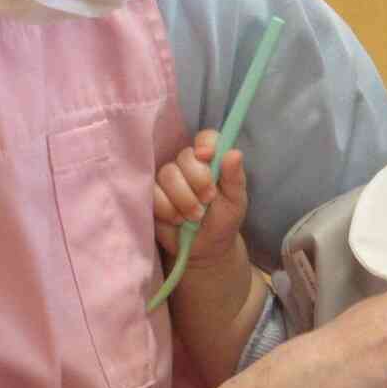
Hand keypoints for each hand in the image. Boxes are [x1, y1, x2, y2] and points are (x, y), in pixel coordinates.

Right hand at [152, 130, 247, 270]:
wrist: (205, 249)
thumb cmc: (222, 221)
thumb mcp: (235, 202)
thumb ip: (235, 178)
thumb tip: (234, 153)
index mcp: (210, 161)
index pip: (206, 138)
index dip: (206, 144)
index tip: (208, 156)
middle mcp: (187, 165)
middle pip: (185, 156)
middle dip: (198, 180)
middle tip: (208, 199)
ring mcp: (167, 179)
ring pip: (168, 174)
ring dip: (183, 198)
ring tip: (194, 216)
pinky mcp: (151, 194)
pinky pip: (153, 192)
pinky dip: (167, 208)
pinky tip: (177, 219)